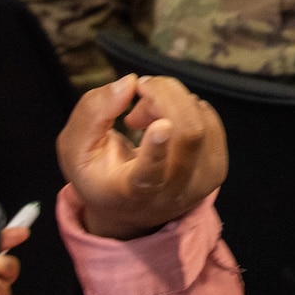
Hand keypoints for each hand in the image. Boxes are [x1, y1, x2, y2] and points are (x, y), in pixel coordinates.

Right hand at [57, 75, 227, 238]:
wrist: (130, 209)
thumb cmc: (99, 174)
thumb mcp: (75, 149)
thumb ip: (92, 113)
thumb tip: (129, 84)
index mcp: (132, 194)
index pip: (149, 175)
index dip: (156, 149)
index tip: (162, 125)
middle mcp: (173, 194)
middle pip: (187, 132)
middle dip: (163, 94)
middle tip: (139, 88)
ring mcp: (203, 183)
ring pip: (200, 120)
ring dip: (170, 99)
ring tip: (143, 112)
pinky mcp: (219, 168)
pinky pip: (208, 117)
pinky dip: (184, 105)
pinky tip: (164, 118)